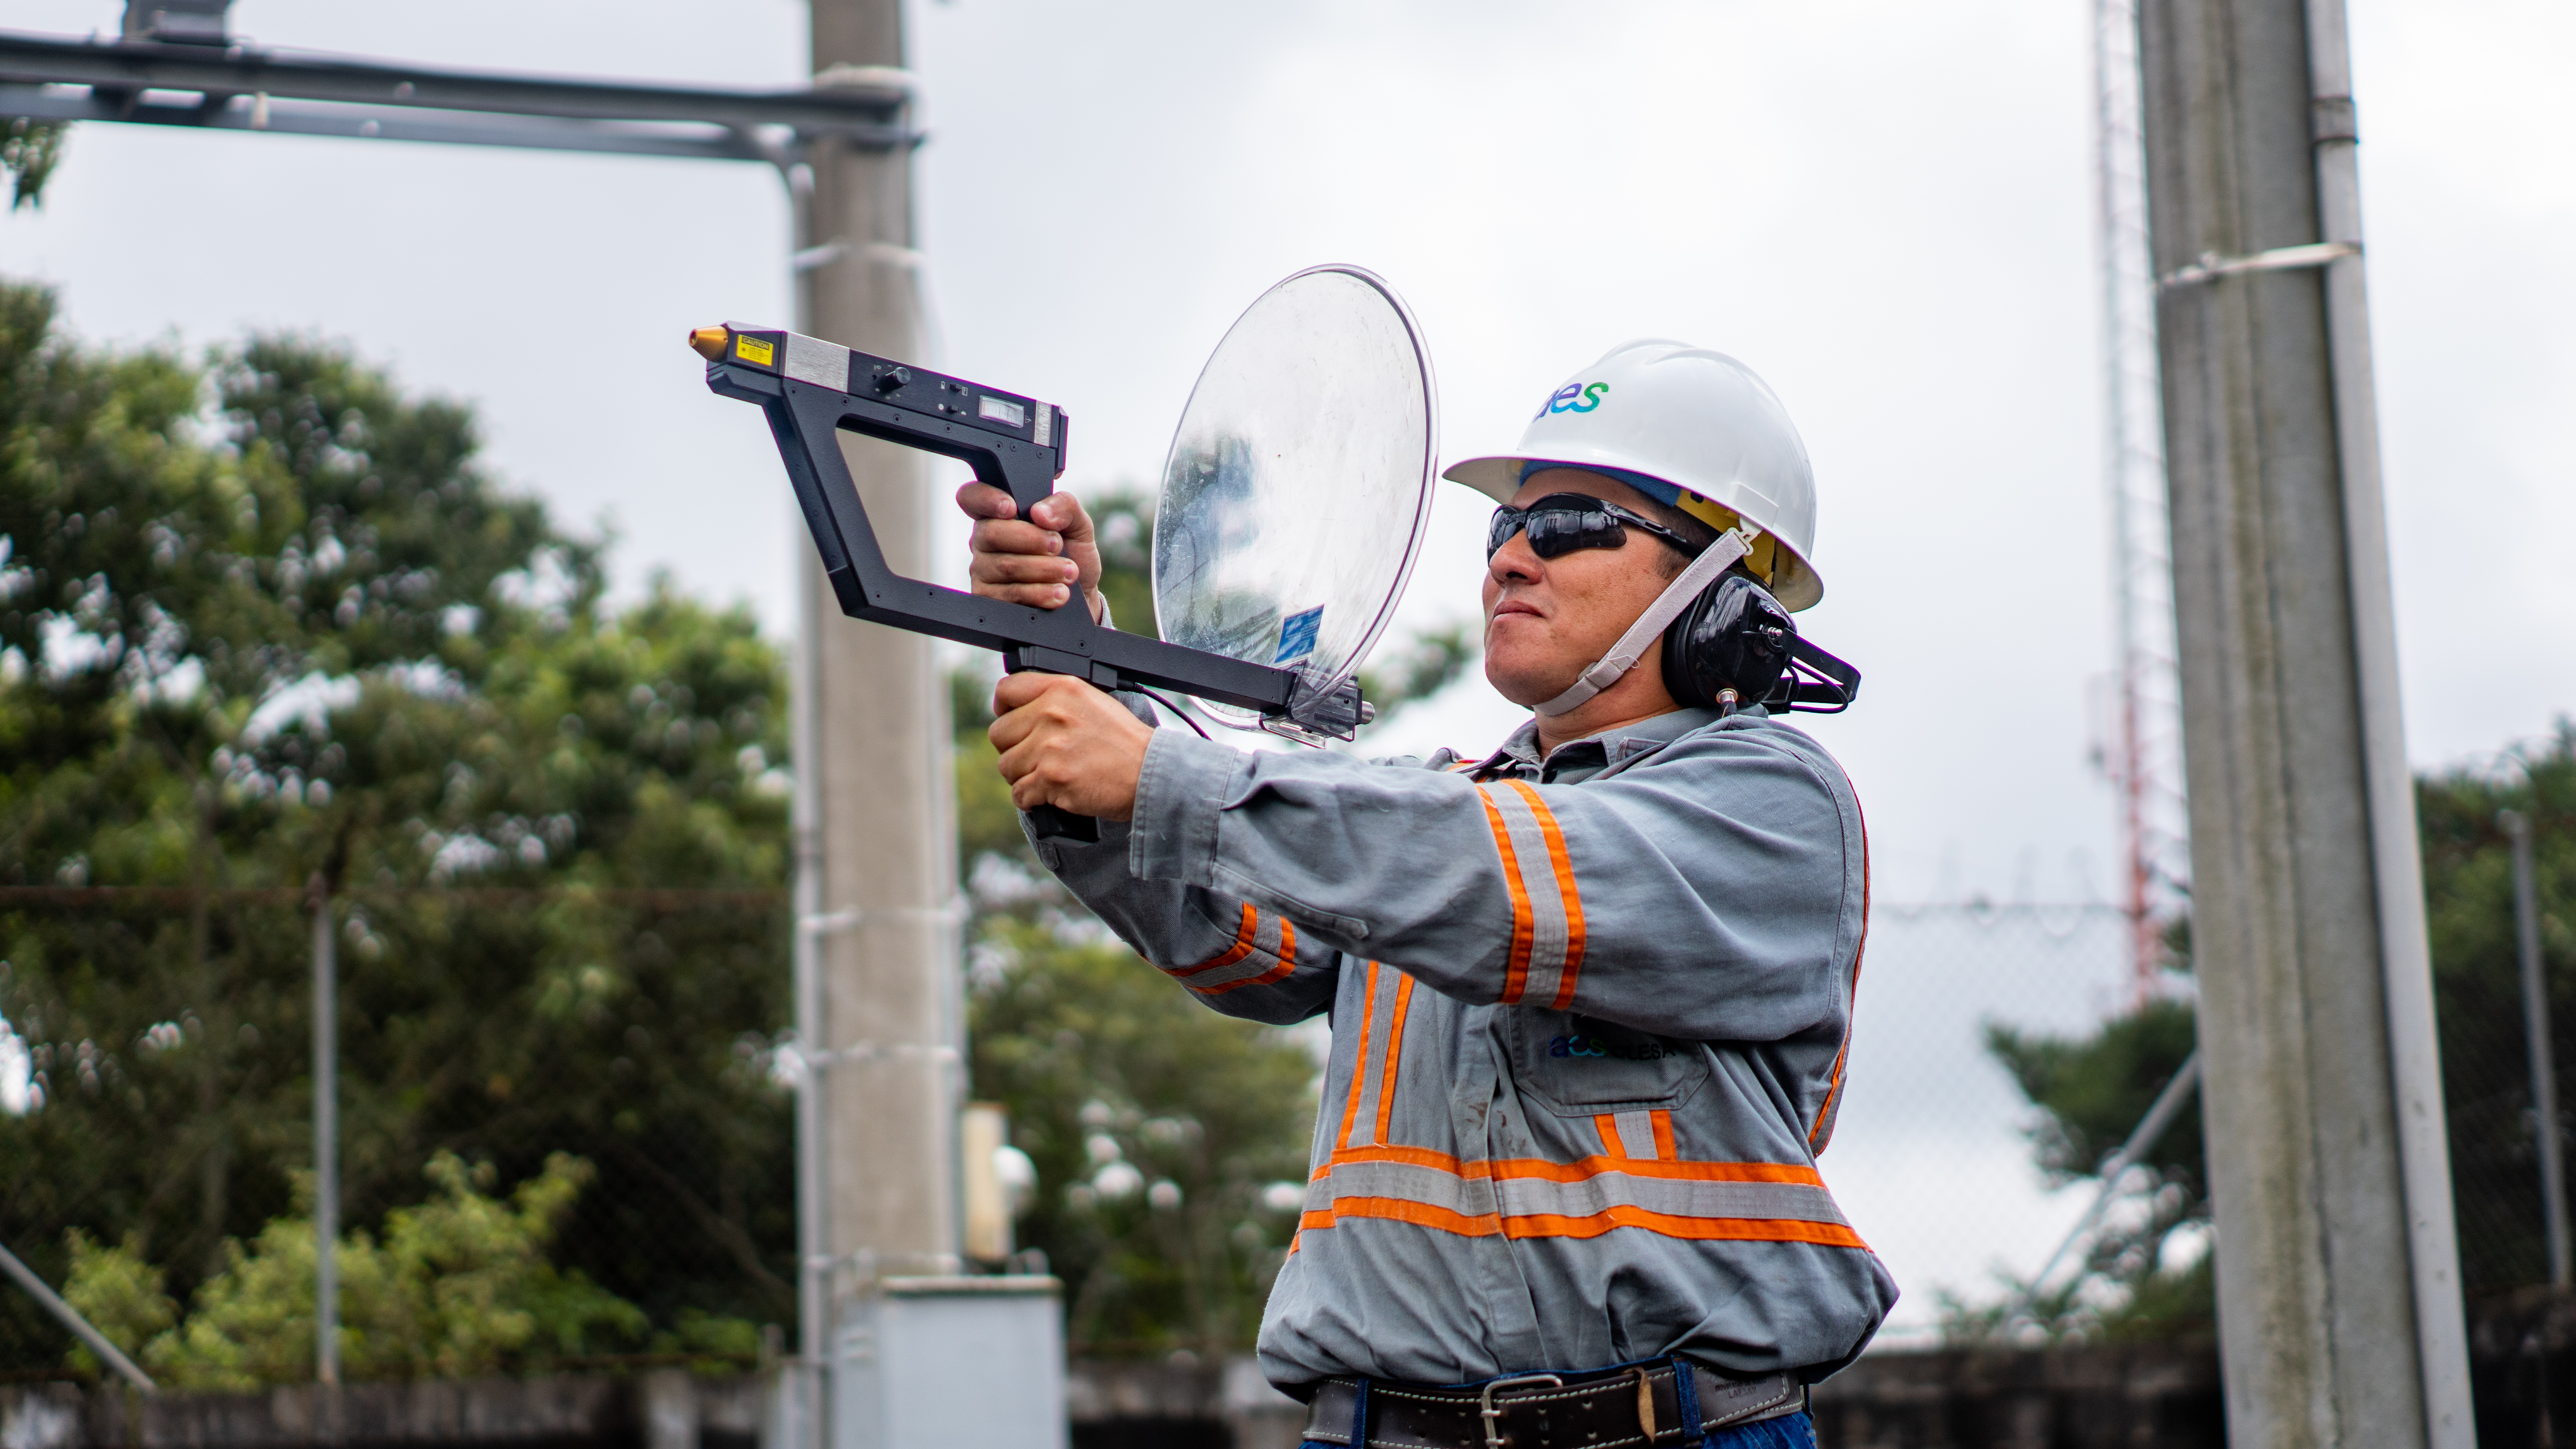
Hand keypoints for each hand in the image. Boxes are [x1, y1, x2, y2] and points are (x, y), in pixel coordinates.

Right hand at [959, 482, 1102, 619]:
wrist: (1080, 596)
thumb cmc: (1072, 555)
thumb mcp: (1078, 525)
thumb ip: (1064, 507)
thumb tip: (1040, 512)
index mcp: (998, 515)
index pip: (971, 497)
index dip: (985, 499)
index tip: (1012, 508)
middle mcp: (984, 542)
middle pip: (991, 533)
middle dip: (1032, 539)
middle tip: (1058, 546)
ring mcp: (983, 571)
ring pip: (1005, 566)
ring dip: (1044, 568)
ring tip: (1069, 572)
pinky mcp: (990, 600)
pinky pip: (1010, 594)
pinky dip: (1040, 592)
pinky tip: (1059, 593)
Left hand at [990, 673, 1152, 821]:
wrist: (1151, 774)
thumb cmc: (1126, 744)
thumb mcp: (1093, 702)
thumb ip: (1056, 701)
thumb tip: (1021, 712)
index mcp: (1062, 689)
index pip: (1006, 690)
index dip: (1004, 710)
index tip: (1014, 724)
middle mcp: (1052, 713)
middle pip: (999, 733)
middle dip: (1015, 749)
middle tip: (1037, 758)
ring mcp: (1049, 746)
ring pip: (1007, 766)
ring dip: (1023, 776)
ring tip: (1050, 777)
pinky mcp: (1051, 778)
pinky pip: (1019, 793)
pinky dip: (1031, 800)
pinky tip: (1051, 795)